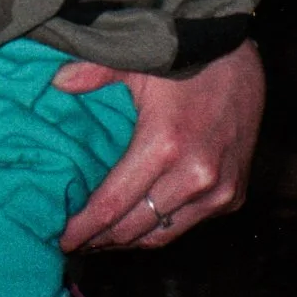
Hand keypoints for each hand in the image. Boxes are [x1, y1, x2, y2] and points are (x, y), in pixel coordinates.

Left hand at [56, 40, 263, 250]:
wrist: (240, 56)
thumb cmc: (186, 58)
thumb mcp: (136, 61)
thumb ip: (93, 74)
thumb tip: (56, 84)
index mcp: (165, 145)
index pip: (113, 205)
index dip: (83, 228)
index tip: (60, 239)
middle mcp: (196, 176)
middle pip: (134, 229)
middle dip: (100, 239)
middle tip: (74, 241)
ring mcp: (220, 190)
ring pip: (162, 235)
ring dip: (129, 240)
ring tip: (100, 238)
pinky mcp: (233, 195)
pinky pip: (188, 223)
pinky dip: (161, 226)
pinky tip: (138, 220)